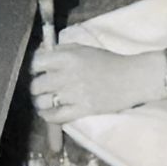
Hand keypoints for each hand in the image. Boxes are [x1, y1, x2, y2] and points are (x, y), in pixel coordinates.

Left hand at [28, 45, 166, 124]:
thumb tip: (39, 54)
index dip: (33, 68)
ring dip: (40, 102)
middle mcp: (68, 75)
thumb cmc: (107, 61)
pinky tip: (47, 112)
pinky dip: (47, 116)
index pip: (36, 63)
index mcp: (67, 57)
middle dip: (35, 87)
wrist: (133, 78)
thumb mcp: (82, 49)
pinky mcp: (83, 110)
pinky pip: (56, 116)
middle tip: (40, 89)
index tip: (36, 71)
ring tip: (43, 101)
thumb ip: (60, 51)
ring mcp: (75, 94)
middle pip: (36, 85)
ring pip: (43, 102)